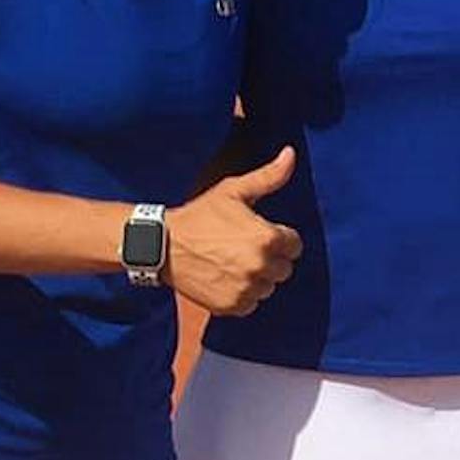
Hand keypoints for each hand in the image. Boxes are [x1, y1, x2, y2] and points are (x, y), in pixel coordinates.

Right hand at [163, 148, 301, 314]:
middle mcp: (260, 266)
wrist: (163, 245)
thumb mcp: (234, 191)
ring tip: (233, 263)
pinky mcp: (232, 306)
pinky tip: (225, 278)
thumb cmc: (201, 215)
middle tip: (244, 248)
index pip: (295, 246)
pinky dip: (242, 294)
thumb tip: (291, 153)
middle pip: (284, 269)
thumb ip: (269, 176)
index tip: (260, 233)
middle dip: (270, 259)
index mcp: (267, 238)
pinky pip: (251, 303)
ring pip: (268, 287)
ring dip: (257, 278)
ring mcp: (246, 289)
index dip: (279, 238)